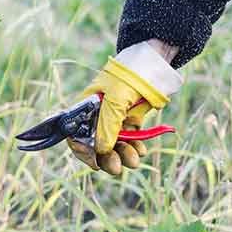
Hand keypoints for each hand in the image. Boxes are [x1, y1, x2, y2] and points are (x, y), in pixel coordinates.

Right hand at [68, 40, 180, 175]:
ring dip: (123, 155)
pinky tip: (140, 150)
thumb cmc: (129, 77)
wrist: (154, 63)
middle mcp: (98, 115)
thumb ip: (107, 126)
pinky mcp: (132, 120)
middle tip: (117, 168)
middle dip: (107, 158)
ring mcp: (116, 118)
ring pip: (115, 145)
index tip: (96, 164)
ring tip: (134, 159)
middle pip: (97, 145)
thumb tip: (102, 151)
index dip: (84, 152)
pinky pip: (130, 140)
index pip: (77, 136)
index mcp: (86, 107)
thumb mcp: (115, 100)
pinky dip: (135, 148)